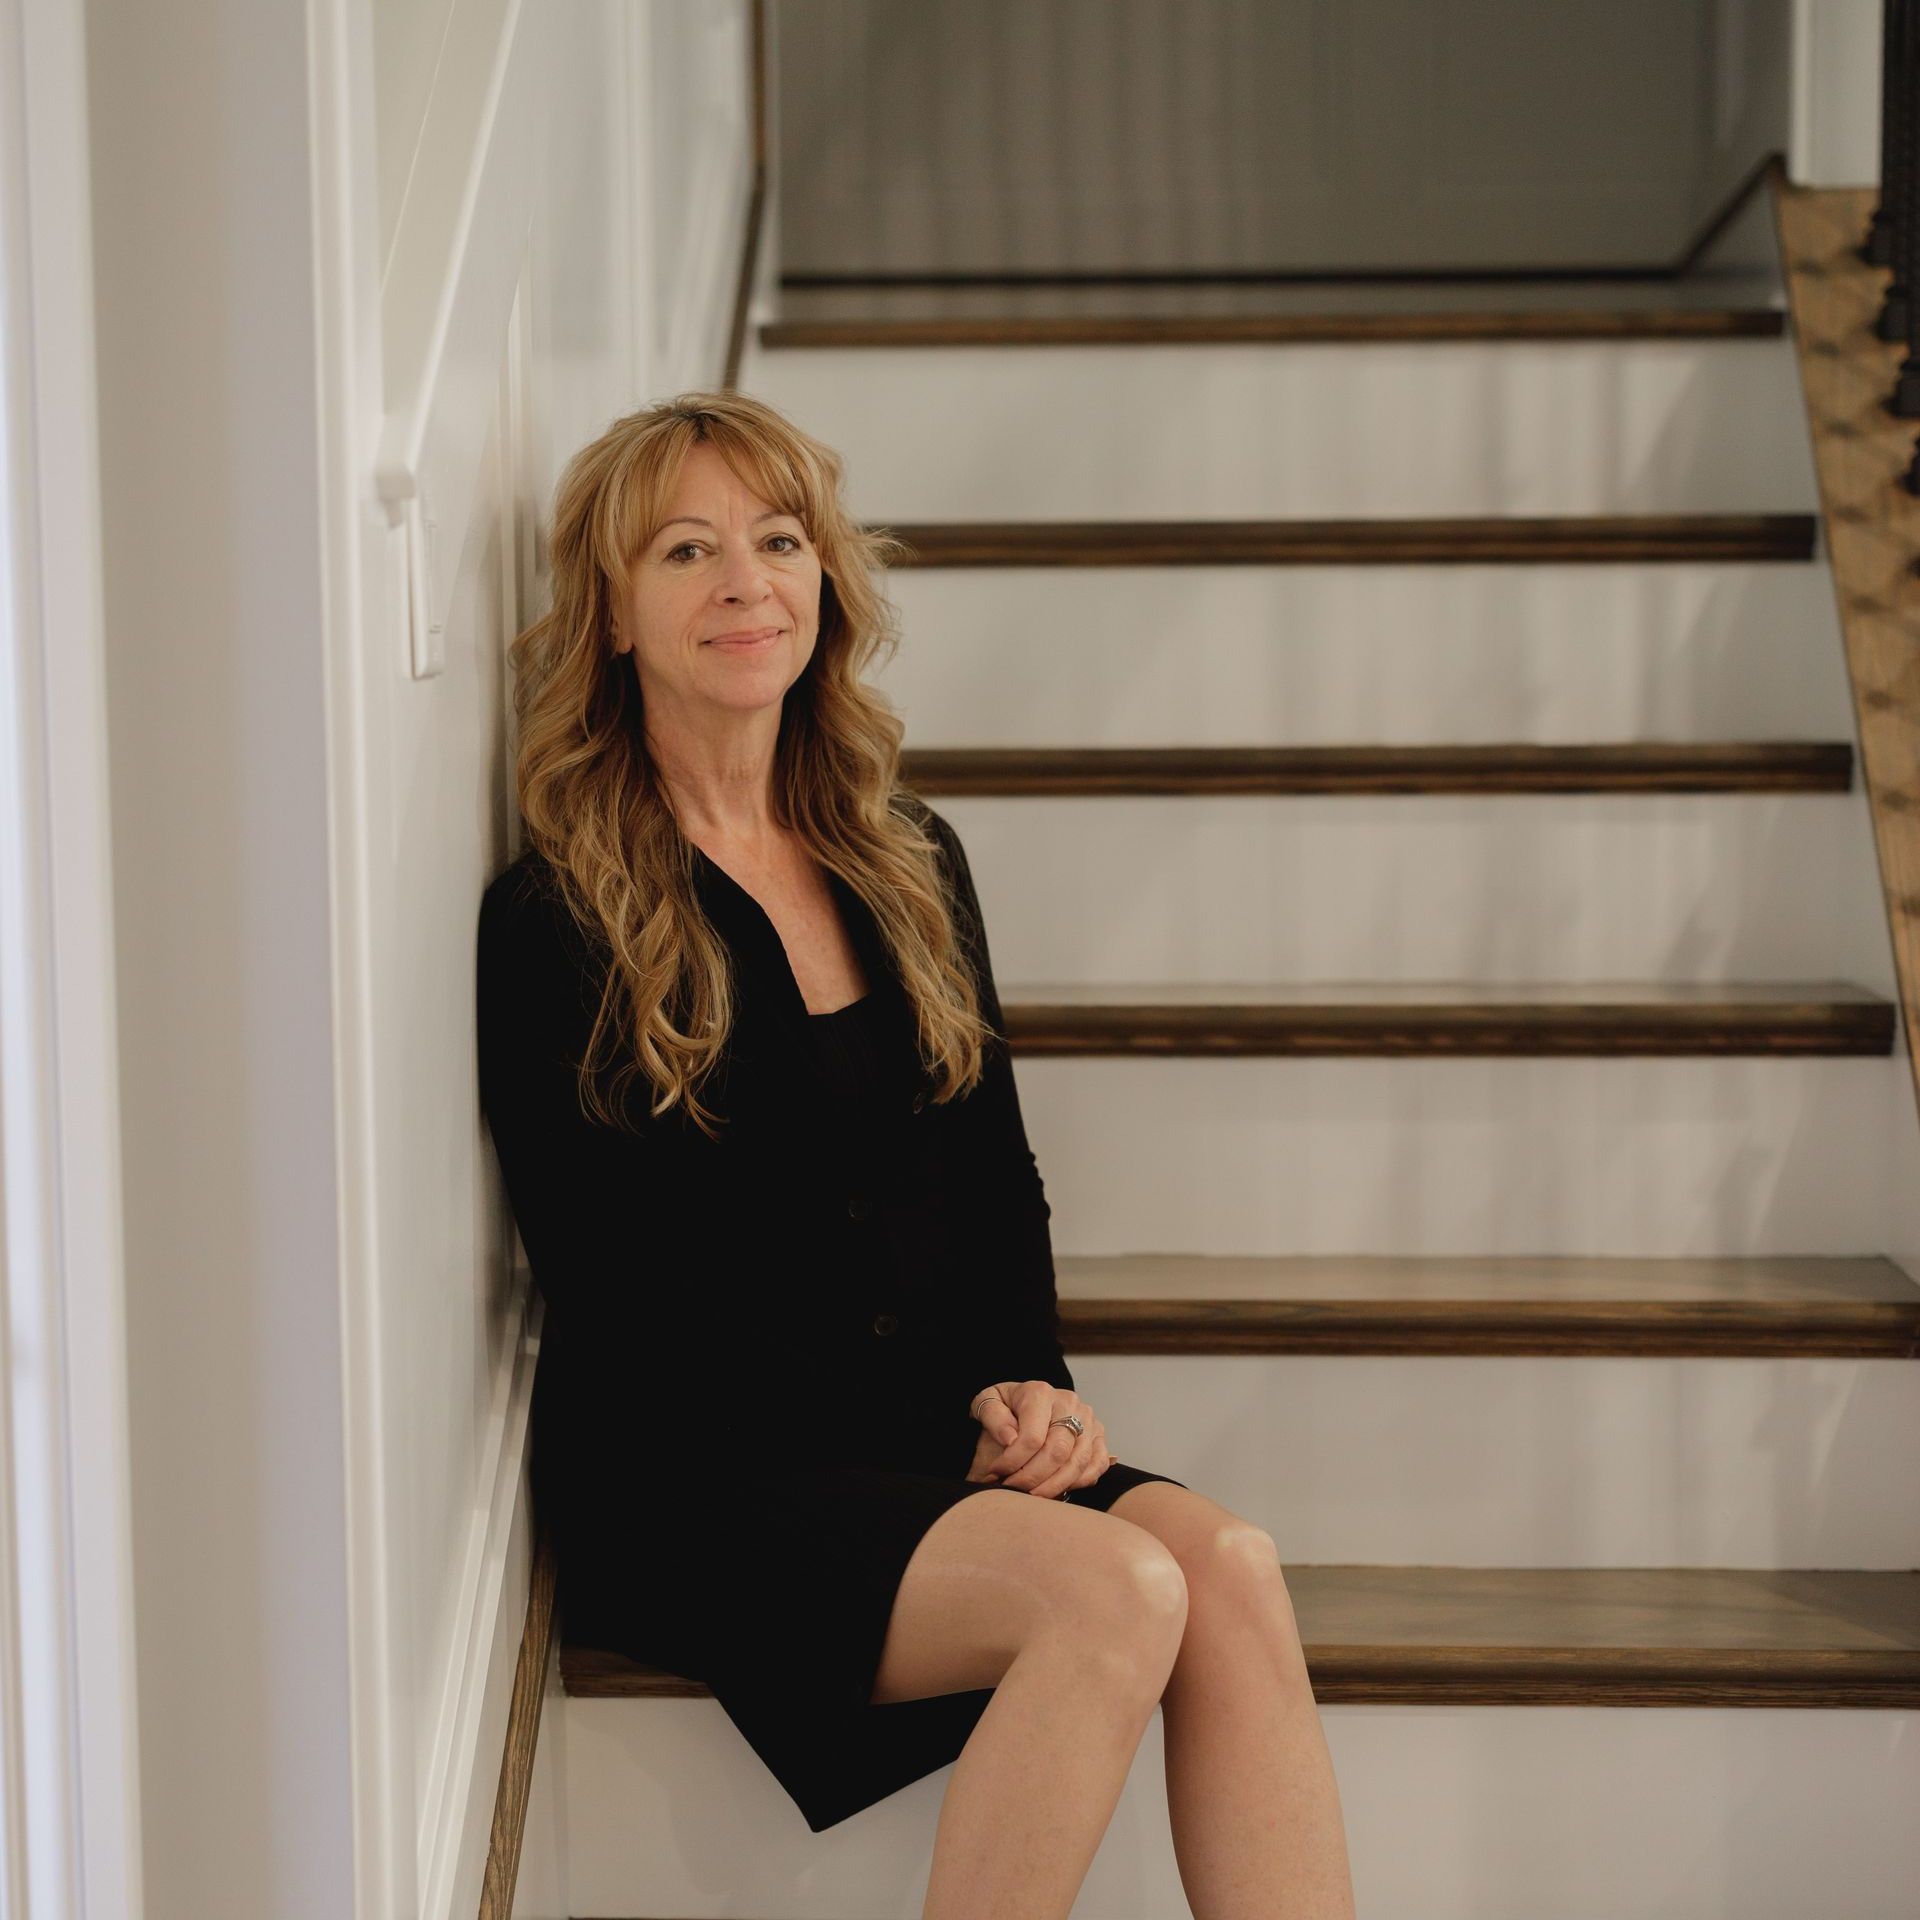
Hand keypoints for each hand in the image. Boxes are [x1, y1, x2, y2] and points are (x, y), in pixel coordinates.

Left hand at [964, 1379, 1110, 1497]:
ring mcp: (1088, 1419)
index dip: (1014, 1462)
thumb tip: (1010, 1438)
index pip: (1032, 1437)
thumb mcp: (988, 1401)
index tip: (996, 1473)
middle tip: (1013, 1488)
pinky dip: (1079, 1482)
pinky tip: (1057, 1489)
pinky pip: (1096, 1465)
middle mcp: (1069, 1402)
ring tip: (1031, 1495)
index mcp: (1040, 1393)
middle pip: (1057, 1452)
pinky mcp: (1099, 1436)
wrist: (1024, 1402)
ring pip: (1078, 1462)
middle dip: (1033, 1477)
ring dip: (1053, 1486)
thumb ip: (993, 1416)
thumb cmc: (1006, 1406)